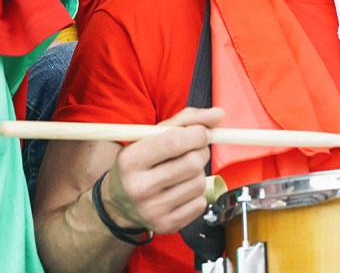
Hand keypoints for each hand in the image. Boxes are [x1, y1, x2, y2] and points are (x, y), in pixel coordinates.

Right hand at [99, 107, 224, 234]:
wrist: (120, 203)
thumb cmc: (140, 162)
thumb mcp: (151, 136)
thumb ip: (185, 120)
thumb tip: (219, 114)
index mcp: (131, 159)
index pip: (175, 141)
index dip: (197, 133)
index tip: (202, 132)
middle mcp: (138, 187)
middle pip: (192, 163)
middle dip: (201, 151)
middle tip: (194, 151)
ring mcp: (152, 210)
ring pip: (199, 182)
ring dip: (199, 173)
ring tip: (183, 172)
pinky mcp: (166, 225)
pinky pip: (200, 203)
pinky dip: (197, 193)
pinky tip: (181, 190)